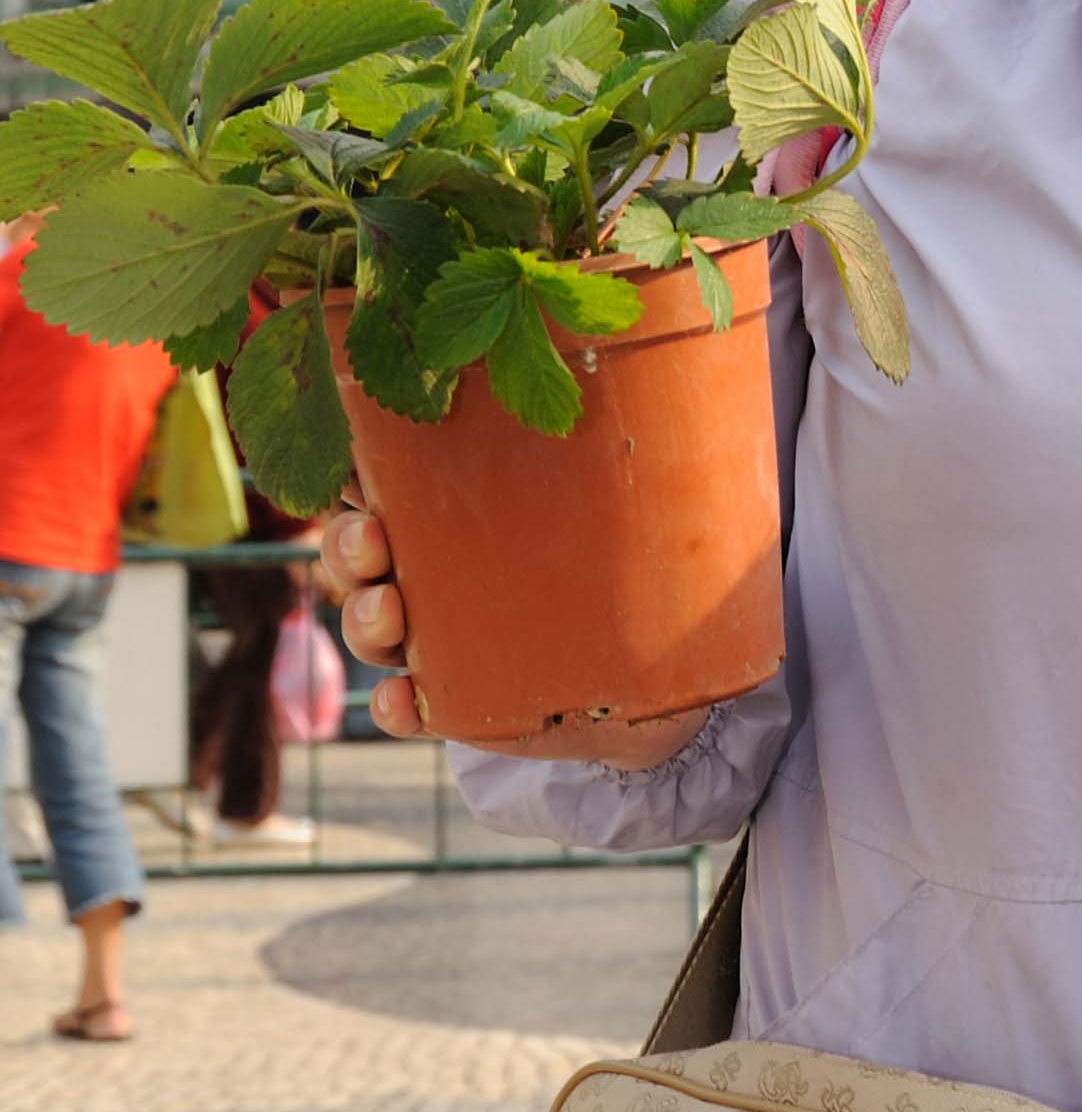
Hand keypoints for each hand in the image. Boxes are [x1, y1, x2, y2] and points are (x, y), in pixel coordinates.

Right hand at [317, 502, 706, 765]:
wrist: (656, 688)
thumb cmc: (633, 576)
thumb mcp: (632, 516)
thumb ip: (635, 468)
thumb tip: (702, 401)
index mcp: (462, 517)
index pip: (385, 484)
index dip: (357, 474)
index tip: (359, 469)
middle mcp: (434, 577)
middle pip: (358, 553)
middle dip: (349, 546)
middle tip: (375, 540)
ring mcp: (438, 645)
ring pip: (368, 626)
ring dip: (362, 618)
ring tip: (391, 614)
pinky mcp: (457, 707)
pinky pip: (402, 710)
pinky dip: (392, 706)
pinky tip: (403, 700)